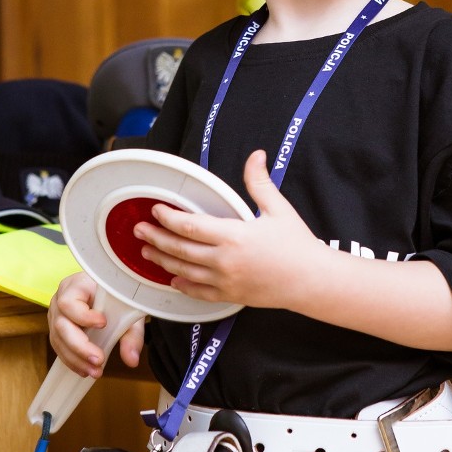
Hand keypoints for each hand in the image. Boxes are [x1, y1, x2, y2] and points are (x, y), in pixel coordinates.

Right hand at [48, 271, 145, 375]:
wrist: (108, 294)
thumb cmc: (115, 296)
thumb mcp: (129, 310)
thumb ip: (132, 334)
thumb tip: (132, 360)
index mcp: (76, 285)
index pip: (69, 301)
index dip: (83, 315)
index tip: (103, 323)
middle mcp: (60, 299)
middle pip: (61, 325)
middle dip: (80, 346)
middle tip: (98, 360)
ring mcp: (56, 315)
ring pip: (58, 340)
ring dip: (76, 359)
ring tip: (95, 371)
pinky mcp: (57, 329)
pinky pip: (59, 347)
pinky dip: (72, 361)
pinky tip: (86, 369)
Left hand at [134, 150, 323, 309]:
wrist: (312, 281)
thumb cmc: (297, 244)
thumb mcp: (278, 209)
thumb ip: (260, 183)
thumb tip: (256, 156)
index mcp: (233, 235)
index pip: (190, 226)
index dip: (168, 217)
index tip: (155, 210)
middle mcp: (224, 260)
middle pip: (179, 249)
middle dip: (156, 238)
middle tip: (139, 230)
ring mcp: (225, 281)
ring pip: (184, 271)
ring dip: (162, 261)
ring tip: (146, 251)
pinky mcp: (230, 296)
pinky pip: (199, 293)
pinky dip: (182, 286)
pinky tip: (172, 279)